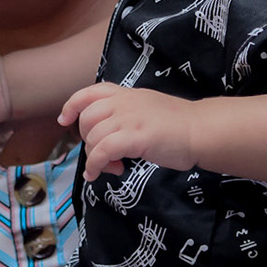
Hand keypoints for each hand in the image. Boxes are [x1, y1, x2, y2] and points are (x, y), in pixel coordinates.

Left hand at [59, 83, 191, 180]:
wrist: (201, 130)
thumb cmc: (178, 124)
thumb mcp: (146, 108)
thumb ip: (125, 115)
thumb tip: (106, 138)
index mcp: (126, 94)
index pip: (90, 92)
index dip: (72, 105)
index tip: (64, 120)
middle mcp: (124, 102)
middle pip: (87, 119)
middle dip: (88, 140)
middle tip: (103, 155)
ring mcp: (130, 118)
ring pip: (94, 136)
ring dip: (95, 157)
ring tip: (111, 167)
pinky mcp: (136, 137)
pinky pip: (102, 151)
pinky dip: (95, 165)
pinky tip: (99, 173)